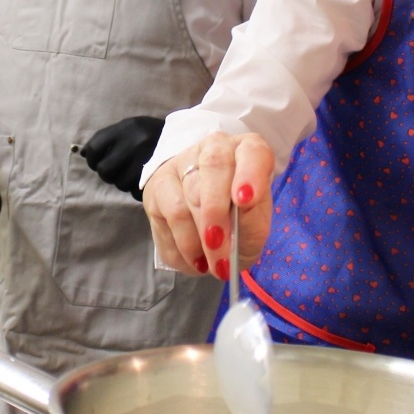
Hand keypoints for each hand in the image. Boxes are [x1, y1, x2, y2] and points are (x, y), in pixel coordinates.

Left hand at [81, 116, 164, 199]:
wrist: (186, 140)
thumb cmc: (150, 135)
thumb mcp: (130, 128)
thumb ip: (106, 139)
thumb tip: (82, 154)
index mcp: (127, 128)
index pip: (94, 149)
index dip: (92, 158)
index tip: (97, 160)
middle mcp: (136, 142)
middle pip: (104, 170)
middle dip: (107, 173)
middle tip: (117, 169)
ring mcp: (147, 160)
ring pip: (119, 183)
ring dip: (123, 181)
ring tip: (133, 172)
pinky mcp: (156, 177)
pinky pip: (134, 191)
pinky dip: (136, 188)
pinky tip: (143, 178)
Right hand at [142, 132, 274, 280]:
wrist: (208, 228)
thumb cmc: (240, 224)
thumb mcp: (256, 228)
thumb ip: (252, 220)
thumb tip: (240, 210)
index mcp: (248, 152)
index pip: (253, 151)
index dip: (249, 174)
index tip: (246, 201)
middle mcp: (214, 149)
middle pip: (213, 168)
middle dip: (216, 214)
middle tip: (221, 253)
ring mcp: (181, 164)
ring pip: (184, 197)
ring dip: (196, 240)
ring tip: (211, 265)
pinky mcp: (157, 186)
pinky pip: (165, 217)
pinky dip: (181, 247)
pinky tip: (195, 259)